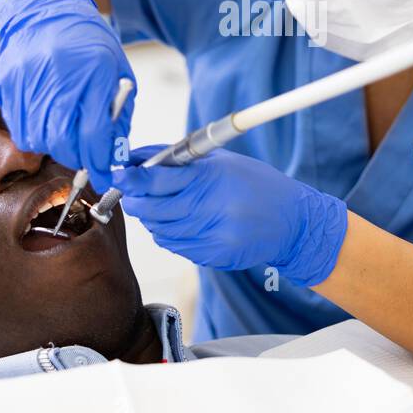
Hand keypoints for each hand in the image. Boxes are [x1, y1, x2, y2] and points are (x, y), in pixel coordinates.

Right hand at [0, 0, 134, 190]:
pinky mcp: (8, 84)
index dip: (99, 162)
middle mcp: (60, 77)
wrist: (44, 10)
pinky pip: (19, 127)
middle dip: (77, 157)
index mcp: (95, 74)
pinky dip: (34, 132)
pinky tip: (45, 116)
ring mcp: (29, 81)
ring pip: (38, 139)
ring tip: (65, 129)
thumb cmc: (85, 41)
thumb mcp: (117, 73)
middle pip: (63, 141)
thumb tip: (113, 156)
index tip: (103, 173)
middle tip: (84, 155)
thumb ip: (118, 116)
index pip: (94, 134)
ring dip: (54, 145)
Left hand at [112, 147, 347, 286]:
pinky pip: (176, 245)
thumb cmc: (256, 184)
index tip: (119, 174)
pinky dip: (168, 234)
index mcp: (212, 178)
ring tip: (157, 207)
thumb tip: (139, 156)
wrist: (293, 223)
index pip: (158, 179)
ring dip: (151, 218)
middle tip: (130, 193)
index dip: (133, 178)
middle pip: (153, 209)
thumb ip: (179, 159)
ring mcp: (212, 235)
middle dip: (135, 200)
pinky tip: (177, 223)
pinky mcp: (214, 255)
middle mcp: (211, 208)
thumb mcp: (221, 160)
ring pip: (161, 229)